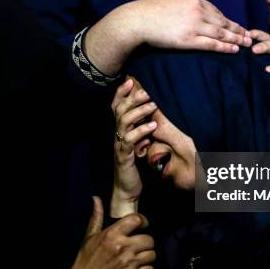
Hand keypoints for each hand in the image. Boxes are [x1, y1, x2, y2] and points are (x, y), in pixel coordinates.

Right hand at [62, 197, 155, 268]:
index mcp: (112, 235)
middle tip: (139, 244)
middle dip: (145, 241)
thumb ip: (97, 217)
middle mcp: (122, 248)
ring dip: (146, 256)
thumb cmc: (86, 260)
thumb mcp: (89, 236)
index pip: (136, 219)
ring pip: (152, 255)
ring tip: (138, 257)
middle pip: (149, 239)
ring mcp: (128, 264)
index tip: (142, 225)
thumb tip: (96, 199)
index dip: (143, 221)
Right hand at [110, 78, 157, 216]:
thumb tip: (153, 116)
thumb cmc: (135, 165)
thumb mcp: (140, 144)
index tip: (130, 80)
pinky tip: (152, 126)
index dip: (121, 93)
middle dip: (132, 98)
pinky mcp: (123, 156)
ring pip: (123, 122)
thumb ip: (143, 130)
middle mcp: (117, 134)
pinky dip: (141, 131)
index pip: (116, 107)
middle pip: (119, 110)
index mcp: (120, 130)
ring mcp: (119, 144)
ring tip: (153, 104)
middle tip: (147, 90)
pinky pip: (130, 140)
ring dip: (139, 111)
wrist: (127, 188)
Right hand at [132, 0, 251, 51]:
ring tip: (247, 44)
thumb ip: (184, 7)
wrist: (138, 19)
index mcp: (194, 0)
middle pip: (223, 21)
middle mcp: (197, 11)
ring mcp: (194, 26)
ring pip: (221, 33)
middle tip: (249, 35)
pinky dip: (225, 47)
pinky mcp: (189, 40)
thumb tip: (187, 13)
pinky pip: (212, 44)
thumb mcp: (171, 3)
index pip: (216, 11)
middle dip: (238, 29)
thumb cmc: (150, 11)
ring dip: (236, 38)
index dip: (228, 20)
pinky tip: (234, 50)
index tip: (236, 25)